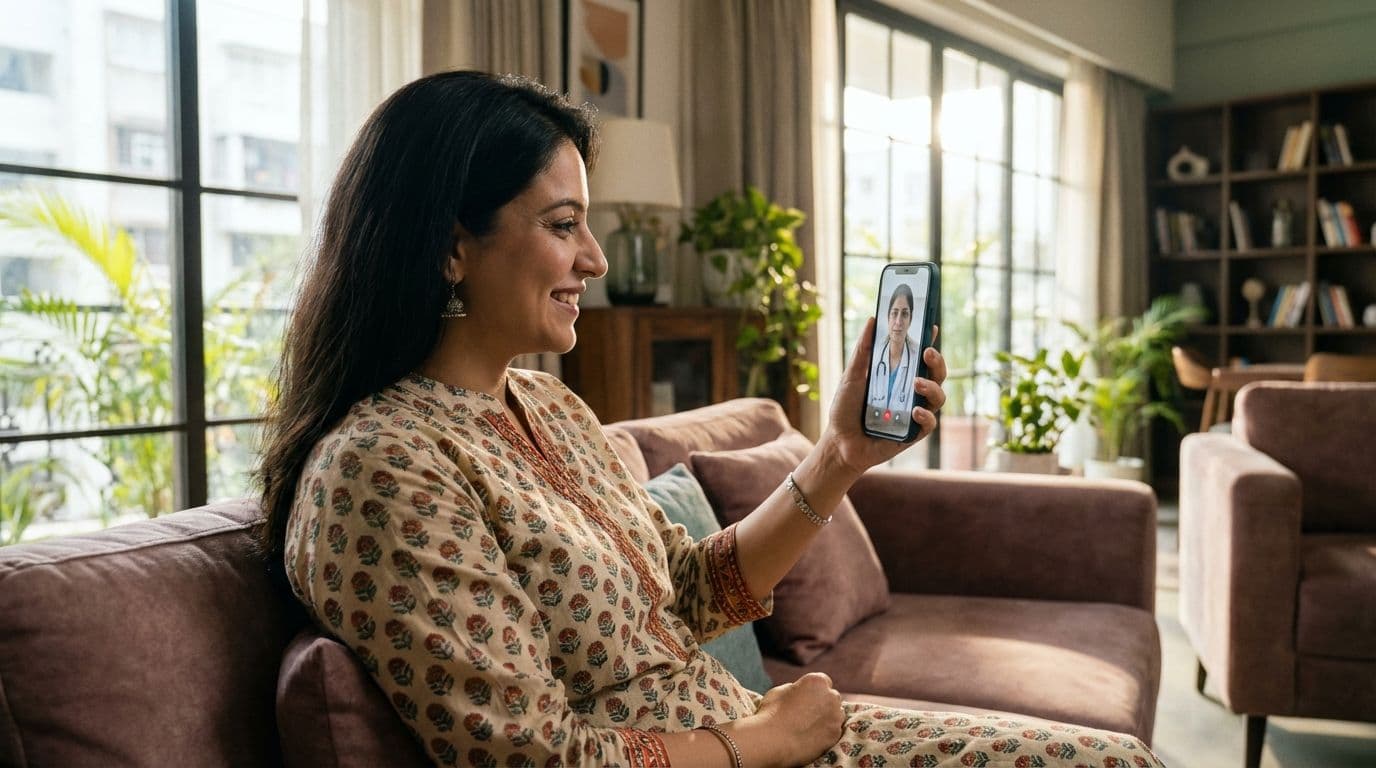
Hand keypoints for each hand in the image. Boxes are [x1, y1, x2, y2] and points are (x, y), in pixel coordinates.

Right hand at [744, 673, 845, 765]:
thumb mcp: (780, 690)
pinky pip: (834, 730)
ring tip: (809, 726)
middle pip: (832, 697)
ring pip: (836, 714)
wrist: (772, 740)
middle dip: (824, 702)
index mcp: (817, 681)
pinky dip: (826, 733)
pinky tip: (811, 736)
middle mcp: (831, 696)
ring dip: (827, 717)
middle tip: (808, 713)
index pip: (823, 681)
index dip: (814, 690)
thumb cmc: (772, 713)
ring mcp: (835, 716)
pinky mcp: (835, 734)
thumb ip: (795, 689)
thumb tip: (800, 693)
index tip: (807, 698)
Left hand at [822, 316, 947, 476]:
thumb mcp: (852, 376)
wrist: (839, 442)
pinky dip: (925, 416)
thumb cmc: (845, 408)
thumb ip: (863, 351)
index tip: (930, 326)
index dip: (929, 341)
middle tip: (927, 352)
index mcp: (900, 376)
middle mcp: (912, 393)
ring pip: (939, 396)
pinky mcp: (914, 434)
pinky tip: (915, 412)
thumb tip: (871, 320)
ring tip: (917, 383)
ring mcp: (915, 413)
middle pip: (937, 374)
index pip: (920, 356)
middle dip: (937, 361)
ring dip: (932, 387)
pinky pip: (929, 423)